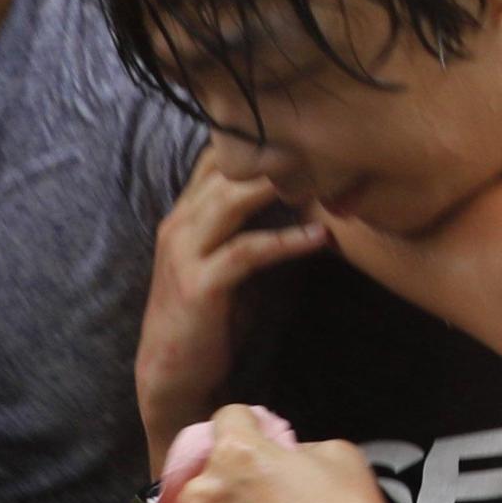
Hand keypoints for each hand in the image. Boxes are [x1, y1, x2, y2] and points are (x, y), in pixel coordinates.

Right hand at [136, 153, 328, 472]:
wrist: (172, 372)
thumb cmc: (208, 316)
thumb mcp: (226, 261)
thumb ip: (248, 227)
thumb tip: (302, 200)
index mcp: (186, 214)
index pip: (217, 159)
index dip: (257, 140)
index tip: (308, 131)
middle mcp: (180, 223)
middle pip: (226, 168)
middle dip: (274, 152)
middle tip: (327, 143)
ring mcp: (185, 251)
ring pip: (232, 200)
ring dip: (282, 186)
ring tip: (329, 176)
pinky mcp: (200, 283)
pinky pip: (248, 251)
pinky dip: (287, 241)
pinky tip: (321, 238)